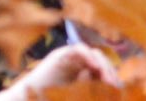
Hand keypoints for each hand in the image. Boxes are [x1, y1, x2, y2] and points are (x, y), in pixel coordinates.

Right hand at [0, 44, 119, 100]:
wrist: (28, 98)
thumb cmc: (53, 98)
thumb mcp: (80, 93)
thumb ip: (93, 87)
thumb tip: (115, 85)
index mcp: (85, 72)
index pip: (104, 68)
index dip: (111, 76)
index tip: (116, 87)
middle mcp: (79, 62)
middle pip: (101, 60)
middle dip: (109, 70)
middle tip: (113, 83)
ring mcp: (70, 57)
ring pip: (93, 53)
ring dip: (101, 64)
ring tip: (106, 77)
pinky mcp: (61, 54)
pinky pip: (79, 49)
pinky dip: (88, 56)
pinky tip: (94, 67)